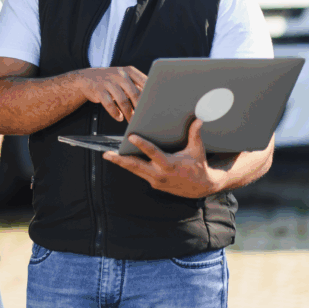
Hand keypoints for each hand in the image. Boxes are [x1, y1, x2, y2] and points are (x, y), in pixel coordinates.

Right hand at [77, 66, 146, 121]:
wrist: (87, 78)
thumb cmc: (111, 80)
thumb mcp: (124, 78)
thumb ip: (137, 85)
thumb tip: (153, 100)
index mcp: (129, 71)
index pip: (144, 82)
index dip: (150, 94)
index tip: (154, 105)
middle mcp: (119, 74)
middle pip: (134, 93)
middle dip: (140, 107)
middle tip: (144, 118)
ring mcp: (108, 81)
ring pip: (122, 100)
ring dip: (128, 113)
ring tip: (131, 120)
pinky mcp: (98, 90)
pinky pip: (109, 104)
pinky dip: (115, 113)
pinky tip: (119, 117)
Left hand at [102, 119, 225, 198]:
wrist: (201, 187)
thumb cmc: (198, 166)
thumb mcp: (197, 150)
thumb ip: (195, 135)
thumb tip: (198, 120)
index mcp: (170, 165)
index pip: (153, 153)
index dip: (142, 145)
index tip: (131, 137)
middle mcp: (160, 175)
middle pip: (136, 166)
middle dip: (120, 160)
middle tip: (106, 154)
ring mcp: (155, 181)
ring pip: (135, 170)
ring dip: (121, 163)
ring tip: (108, 155)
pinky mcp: (154, 184)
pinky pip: (140, 173)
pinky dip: (131, 166)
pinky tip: (121, 159)